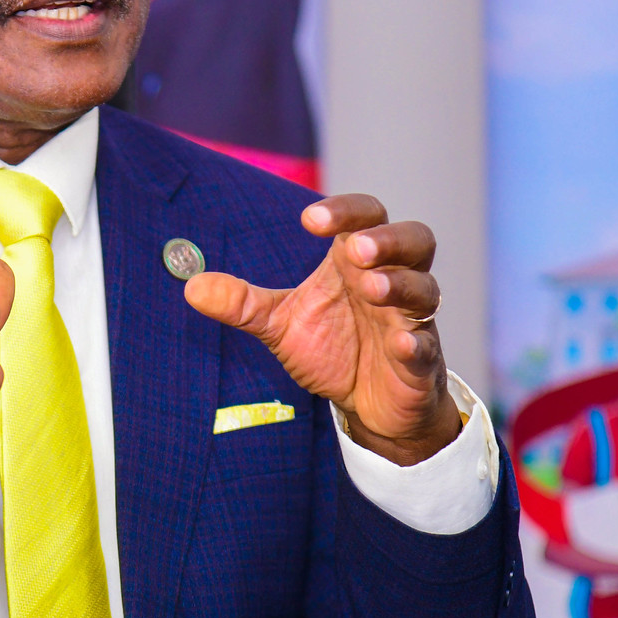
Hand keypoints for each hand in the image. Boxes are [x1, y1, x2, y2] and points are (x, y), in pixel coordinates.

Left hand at [184, 195, 459, 464]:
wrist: (367, 405)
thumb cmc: (333, 349)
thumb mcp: (281, 325)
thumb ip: (242, 303)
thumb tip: (191, 286)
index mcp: (356, 263)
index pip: (364, 218)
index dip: (344, 212)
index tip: (309, 220)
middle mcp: (391, 282)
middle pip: (414, 239)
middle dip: (388, 239)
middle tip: (356, 248)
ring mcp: (410, 321)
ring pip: (425, 289)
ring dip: (401, 284)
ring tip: (371, 288)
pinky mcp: (420, 362)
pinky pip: (426, 346)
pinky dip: (415, 342)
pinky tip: (401, 343)